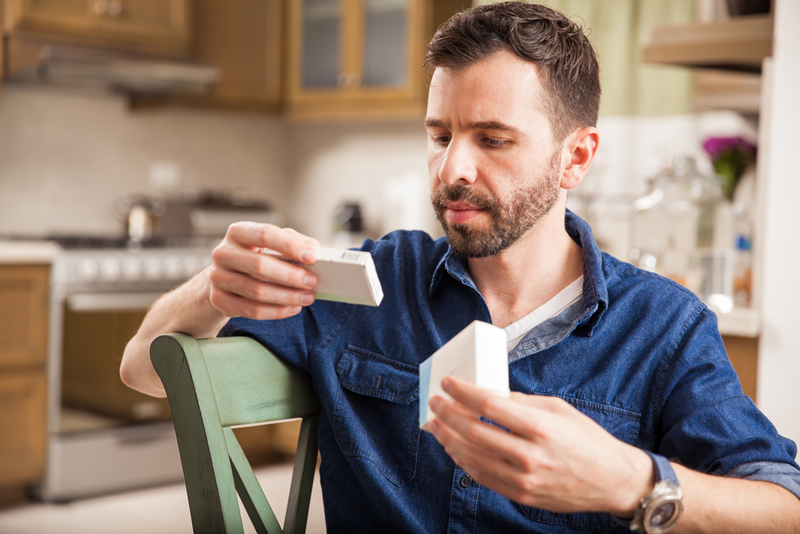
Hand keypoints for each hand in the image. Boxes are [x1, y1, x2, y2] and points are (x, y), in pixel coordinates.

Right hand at [207, 222, 320, 320]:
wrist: (225, 277)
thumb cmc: (254, 256)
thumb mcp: (270, 243)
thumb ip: (293, 241)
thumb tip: (313, 249)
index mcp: (238, 232)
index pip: (265, 234)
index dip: (290, 245)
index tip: (312, 256)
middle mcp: (224, 253)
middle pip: (259, 265)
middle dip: (291, 276)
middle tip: (312, 281)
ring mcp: (218, 277)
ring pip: (256, 291)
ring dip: (287, 296)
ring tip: (307, 297)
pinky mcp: (219, 300)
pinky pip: (251, 310)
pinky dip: (277, 311)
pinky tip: (293, 308)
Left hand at [428, 376, 652, 515]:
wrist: (611, 480)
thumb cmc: (586, 439)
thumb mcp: (557, 409)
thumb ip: (520, 402)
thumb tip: (487, 394)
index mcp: (540, 427)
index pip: (489, 406)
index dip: (463, 392)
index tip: (447, 382)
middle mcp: (530, 455)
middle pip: (474, 432)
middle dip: (448, 414)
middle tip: (435, 402)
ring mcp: (524, 479)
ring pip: (472, 458)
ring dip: (448, 439)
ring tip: (436, 425)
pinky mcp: (521, 496)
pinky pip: (482, 477)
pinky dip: (463, 461)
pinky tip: (454, 447)